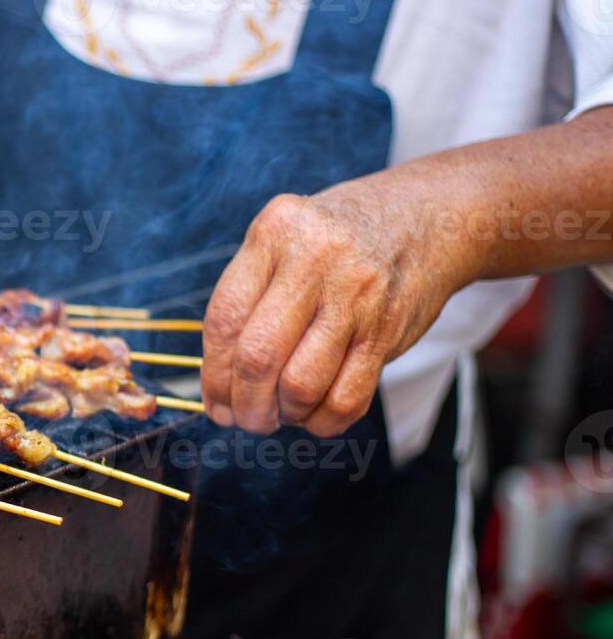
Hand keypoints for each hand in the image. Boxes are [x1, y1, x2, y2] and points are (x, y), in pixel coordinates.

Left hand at [200, 181, 468, 436]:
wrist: (426, 218)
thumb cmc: (335, 242)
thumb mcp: (284, 241)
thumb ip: (249, 297)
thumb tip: (217, 382)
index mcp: (274, 233)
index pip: (224, 319)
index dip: (212, 375)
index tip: (215, 403)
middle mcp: (314, 258)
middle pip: (258, 357)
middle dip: (245, 405)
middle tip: (246, 419)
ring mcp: (356, 294)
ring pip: (300, 384)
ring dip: (285, 414)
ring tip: (283, 411)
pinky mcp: (388, 328)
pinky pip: (347, 397)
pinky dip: (323, 420)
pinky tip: (315, 412)